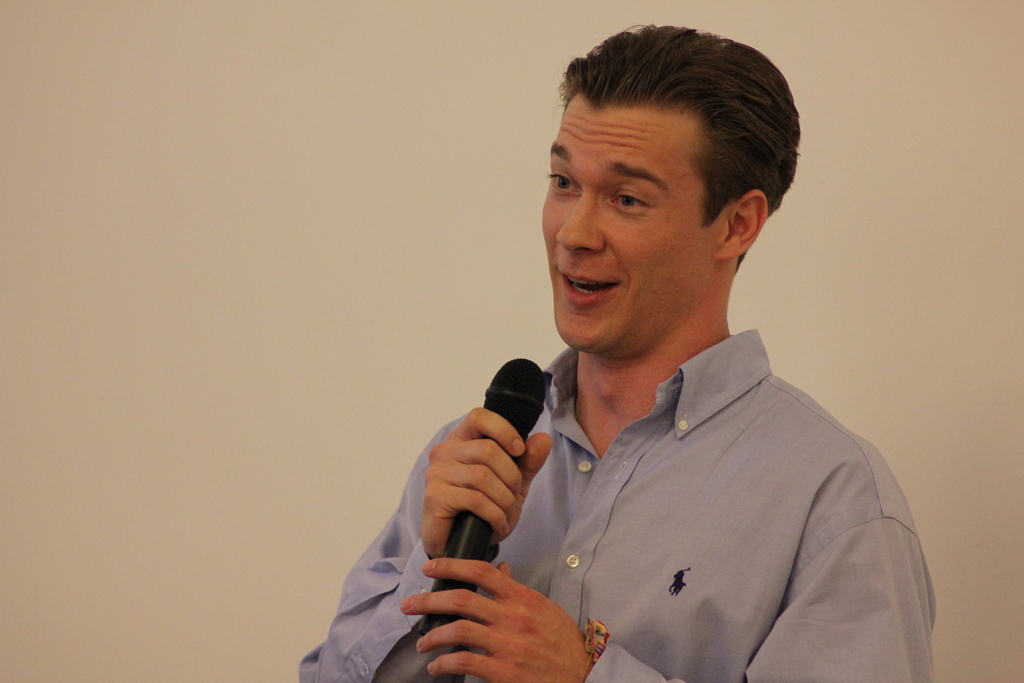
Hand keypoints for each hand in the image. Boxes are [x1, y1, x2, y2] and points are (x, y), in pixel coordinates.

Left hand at [401, 559, 591, 682]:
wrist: (582, 675)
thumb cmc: (562, 642)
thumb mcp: (542, 608)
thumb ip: (517, 590)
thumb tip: (500, 569)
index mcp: (522, 598)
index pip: (482, 571)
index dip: (451, 565)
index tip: (430, 567)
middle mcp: (512, 618)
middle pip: (461, 600)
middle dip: (428, 600)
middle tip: (408, 605)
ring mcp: (507, 645)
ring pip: (458, 631)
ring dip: (432, 636)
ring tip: (422, 642)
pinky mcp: (504, 671)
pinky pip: (464, 662)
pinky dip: (444, 663)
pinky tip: (437, 666)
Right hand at [421, 408, 552, 558]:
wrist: (460, 546)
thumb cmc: (482, 510)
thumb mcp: (513, 483)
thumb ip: (528, 461)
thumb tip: (544, 439)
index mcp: (462, 440)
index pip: (479, 417)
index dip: (504, 430)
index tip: (519, 450)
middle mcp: (445, 452)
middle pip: (488, 450)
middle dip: (511, 476)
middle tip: (514, 496)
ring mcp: (437, 473)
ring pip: (483, 476)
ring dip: (504, 499)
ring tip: (507, 514)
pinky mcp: (435, 497)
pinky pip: (475, 500)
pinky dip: (495, 515)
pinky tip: (498, 525)